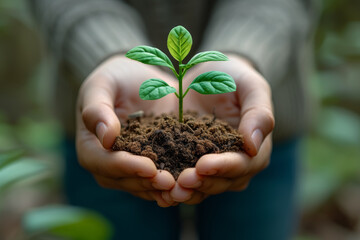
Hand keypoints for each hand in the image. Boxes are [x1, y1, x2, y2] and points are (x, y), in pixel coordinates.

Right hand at [76, 55, 177, 206]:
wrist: (141, 81)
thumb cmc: (116, 79)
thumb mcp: (102, 84)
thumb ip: (97, 108)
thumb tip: (105, 138)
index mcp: (91, 145)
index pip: (102, 162)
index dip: (124, 166)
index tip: (148, 166)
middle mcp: (108, 163)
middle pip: (124, 179)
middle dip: (147, 182)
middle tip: (170, 182)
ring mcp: (130, 167)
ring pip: (143, 185)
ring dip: (161, 189)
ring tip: (182, 188)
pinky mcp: (151, 166)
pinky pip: (159, 180)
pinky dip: (173, 184)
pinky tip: (191, 184)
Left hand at [167, 55, 274, 203]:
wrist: (207, 76)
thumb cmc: (234, 77)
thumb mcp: (251, 86)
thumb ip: (259, 113)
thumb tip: (253, 146)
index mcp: (255, 148)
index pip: (244, 164)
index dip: (225, 167)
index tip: (203, 164)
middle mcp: (235, 163)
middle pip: (222, 181)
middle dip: (202, 182)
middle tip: (181, 181)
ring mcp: (212, 166)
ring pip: (203, 186)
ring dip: (187, 190)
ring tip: (168, 189)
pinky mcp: (189, 162)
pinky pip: (183, 178)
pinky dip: (172, 184)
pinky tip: (157, 184)